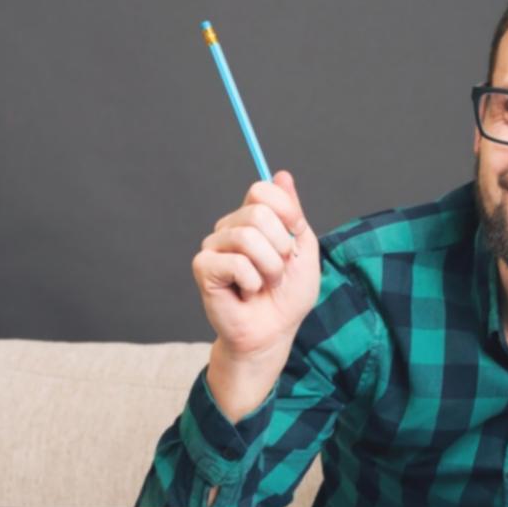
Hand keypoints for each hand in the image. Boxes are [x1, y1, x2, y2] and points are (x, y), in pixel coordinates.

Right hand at [192, 170, 319, 361]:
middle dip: (280, 247)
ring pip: (247, 238)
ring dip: (268, 269)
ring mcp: (214, 247)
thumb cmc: (287, 296)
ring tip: (263, 284)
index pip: (262, 190)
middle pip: (258, 213)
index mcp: (252, 219)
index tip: (295, 235)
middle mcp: (230, 228)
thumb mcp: (303, 250)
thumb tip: (282, 174)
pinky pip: (236, 263)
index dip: (286, 211)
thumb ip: (293, 213)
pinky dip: (251, 282)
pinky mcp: (203, 267)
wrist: (272, 332)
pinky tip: (245, 293)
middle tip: (277, 271)